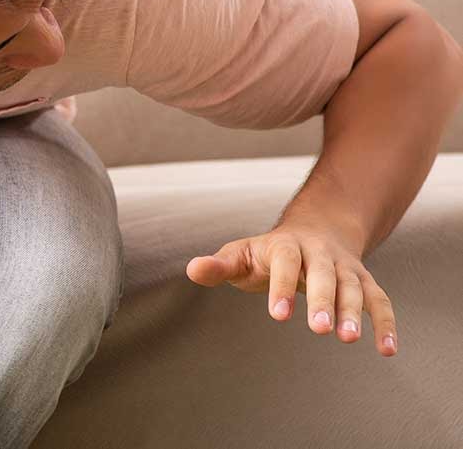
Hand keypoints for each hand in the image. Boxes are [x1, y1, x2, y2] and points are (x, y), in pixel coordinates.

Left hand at [185, 222, 397, 356]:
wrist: (314, 229)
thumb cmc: (269, 252)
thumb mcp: (241, 255)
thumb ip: (218, 266)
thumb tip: (192, 269)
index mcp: (284, 245)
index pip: (284, 263)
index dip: (282, 287)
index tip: (278, 316)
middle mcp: (318, 253)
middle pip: (322, 273)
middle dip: (323, 300)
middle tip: (320, 330)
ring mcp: (343, 267)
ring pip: (353, 286)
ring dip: (353, 312)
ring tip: (348, 338)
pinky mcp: (364, 282)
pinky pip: (379, 301)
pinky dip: (385, 323)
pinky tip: (387, 349)